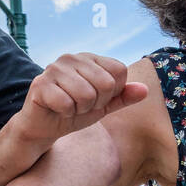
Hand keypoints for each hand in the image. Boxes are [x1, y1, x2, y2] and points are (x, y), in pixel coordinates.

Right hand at [14, 53, 146, 144]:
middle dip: (96, 103)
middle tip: (80, 106)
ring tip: (69, 107)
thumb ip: (122, 97)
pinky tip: (56, 109)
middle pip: (105, 83)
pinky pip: (66, 103)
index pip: (119, 71)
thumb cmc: (74, 112)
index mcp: (89, 58)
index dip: (112, 93)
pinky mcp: (40, 84)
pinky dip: (65, 113)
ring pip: (86, 94)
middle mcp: (71, 58)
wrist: (44, 127)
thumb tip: (144, 90)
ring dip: (79, 109)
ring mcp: (54, 68)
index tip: (96, 99)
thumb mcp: (103, 106)